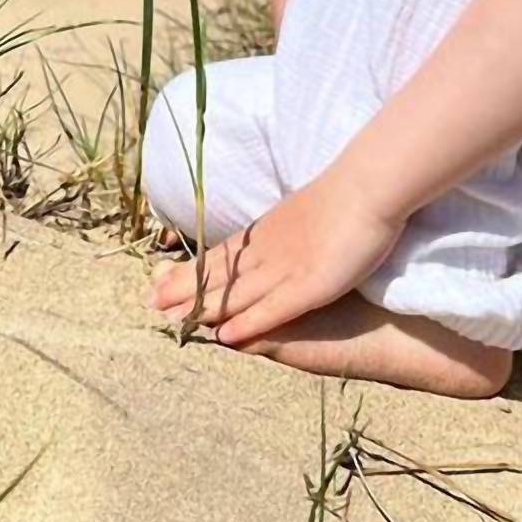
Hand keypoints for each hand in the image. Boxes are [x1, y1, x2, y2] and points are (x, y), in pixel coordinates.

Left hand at [147, 166, 406, 346]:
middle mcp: (270, 250)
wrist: (374, 185)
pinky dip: (248, 321)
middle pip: (219, 274)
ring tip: (170, 319)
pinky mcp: (311, 284)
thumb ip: (285, 231)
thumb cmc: (349, 197)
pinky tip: (224, 335)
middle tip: (148, 301)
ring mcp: (288, 267)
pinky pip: (273, 307)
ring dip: (203, 307)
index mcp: (269, 232)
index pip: (220, 254)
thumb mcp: (306, 216)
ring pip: (236, 293)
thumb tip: (272, 232)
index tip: (158, 278)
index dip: (191, 269)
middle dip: (183, 289)